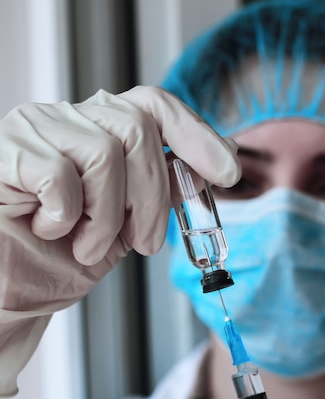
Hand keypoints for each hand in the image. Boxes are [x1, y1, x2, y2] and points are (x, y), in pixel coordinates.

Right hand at [0, 85, 240, 394]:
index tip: (228, 170)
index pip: (155, 106)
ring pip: (103, 153)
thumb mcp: (125, 228)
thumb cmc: (59, 259)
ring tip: (85, 243)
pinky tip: (48, 228)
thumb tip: (205, 168)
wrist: (11, 292)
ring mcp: (35, 129)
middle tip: (145, 243)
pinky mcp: (6, 151)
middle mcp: (69, 120)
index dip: (196, 133)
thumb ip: (158, 193)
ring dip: (106, 218)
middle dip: (152, 197)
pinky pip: (59, 174)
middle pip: (138, 127)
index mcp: (99, 132)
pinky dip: (64, 216)